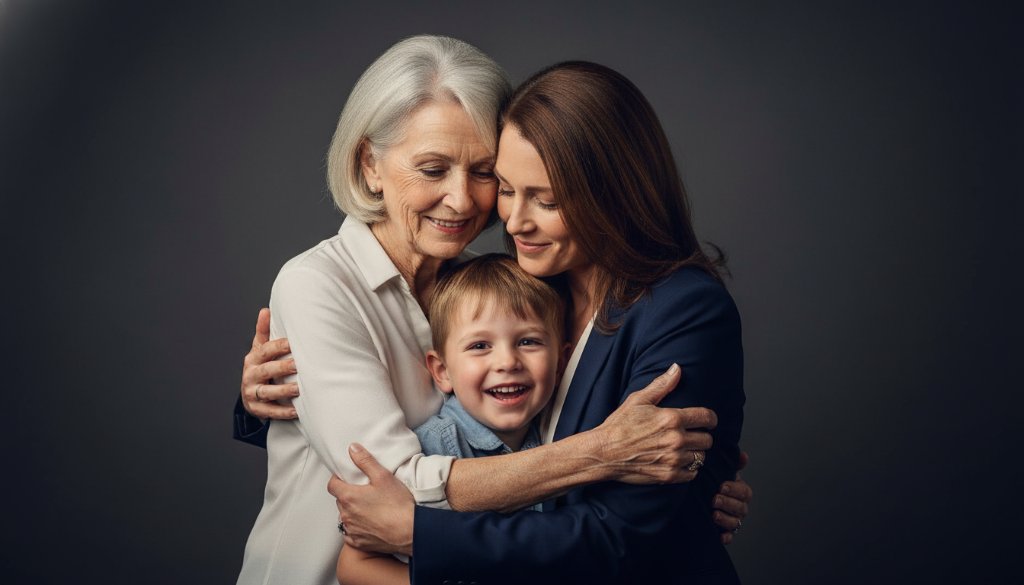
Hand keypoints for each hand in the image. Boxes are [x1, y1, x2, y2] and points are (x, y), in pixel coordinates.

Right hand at [240, 308, 298, 419]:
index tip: (293, 343)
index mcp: (253, 358)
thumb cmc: (261, 366)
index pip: (265, 350)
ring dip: (283, 391)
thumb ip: (263, 332)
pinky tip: (296, 410)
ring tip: (298, 389)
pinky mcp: (256, 408)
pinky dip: (283, 412)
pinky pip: (270, 411)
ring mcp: (252, 393)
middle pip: (267, 371)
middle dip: (282, 368)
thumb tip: (266, 310)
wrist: (250, 393)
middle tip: (298, 365)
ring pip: (268, 392)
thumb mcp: (260, 349)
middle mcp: (250, 375)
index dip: (278, 346)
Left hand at [328, 443, 414, 555]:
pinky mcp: (359, 543)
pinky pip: (350, 534)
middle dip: (348, 495)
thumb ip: (365, 461)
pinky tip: (368, 524)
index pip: (332, 485)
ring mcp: (351, 530)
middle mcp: (346, 515)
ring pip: (345, 518)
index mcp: (349, 497)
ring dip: (352, 512)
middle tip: (363, 491)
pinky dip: (355, 528)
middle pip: (339, 501)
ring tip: (368, 508)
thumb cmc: (398, 504)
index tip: (347, 478)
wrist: (410, 531)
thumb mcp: (383, 476)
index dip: (337, 479)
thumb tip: (352, 449)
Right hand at [594, 364, 716, 483]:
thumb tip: (677, 368)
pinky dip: (688, 469)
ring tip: (683, 449)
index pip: (707, 418)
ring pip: (701, 457)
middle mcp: (676, 439)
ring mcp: (673, 459)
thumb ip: (662, 384)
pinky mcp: (669, 476)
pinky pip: (692, 474)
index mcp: (672, 418)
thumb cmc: (619, 425)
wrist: (604, 453)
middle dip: (701, 436)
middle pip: (707, 440)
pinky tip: (677, 462)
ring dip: (694, 453)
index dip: (710, 419)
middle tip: (690, 435)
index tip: (707, 421)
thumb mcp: (638, 400)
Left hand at [714, 450, 752, 543]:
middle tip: (714, 499)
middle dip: (728, 503)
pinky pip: (729, 537)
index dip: (734, 490)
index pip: (744, 492)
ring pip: (735, 523)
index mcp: (740, 492)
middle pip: (741, 508)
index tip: (722, 486)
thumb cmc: (712, 483)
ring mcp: (732, 520)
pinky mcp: (724, 532)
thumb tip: (743, 456)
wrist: (698, 497)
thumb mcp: (720, 472)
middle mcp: (738, 507)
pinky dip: (726, 537)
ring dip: (726, 519)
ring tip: (714, 514)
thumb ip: (732, 464)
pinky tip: (720, 536)